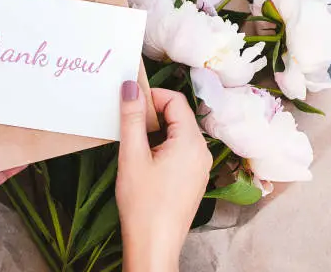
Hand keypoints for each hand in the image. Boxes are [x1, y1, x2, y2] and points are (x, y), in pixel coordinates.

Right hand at [116, 81, 212, 271]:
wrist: (154, 245)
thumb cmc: (143, 204)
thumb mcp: (132, 155)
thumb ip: (132, 117)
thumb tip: (131, 86)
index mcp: (190, 142)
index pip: (176, 100)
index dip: (152, 96)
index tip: (130, 103)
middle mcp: (202, 151)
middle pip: (179, 116)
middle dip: (153, 114)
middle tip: (128, 124)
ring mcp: (200, 167)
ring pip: (178, 133)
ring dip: (156, 131)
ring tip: (134, 145)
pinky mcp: (194, 179)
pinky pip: (181, 151)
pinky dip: (162, 146)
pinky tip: (144, 162)